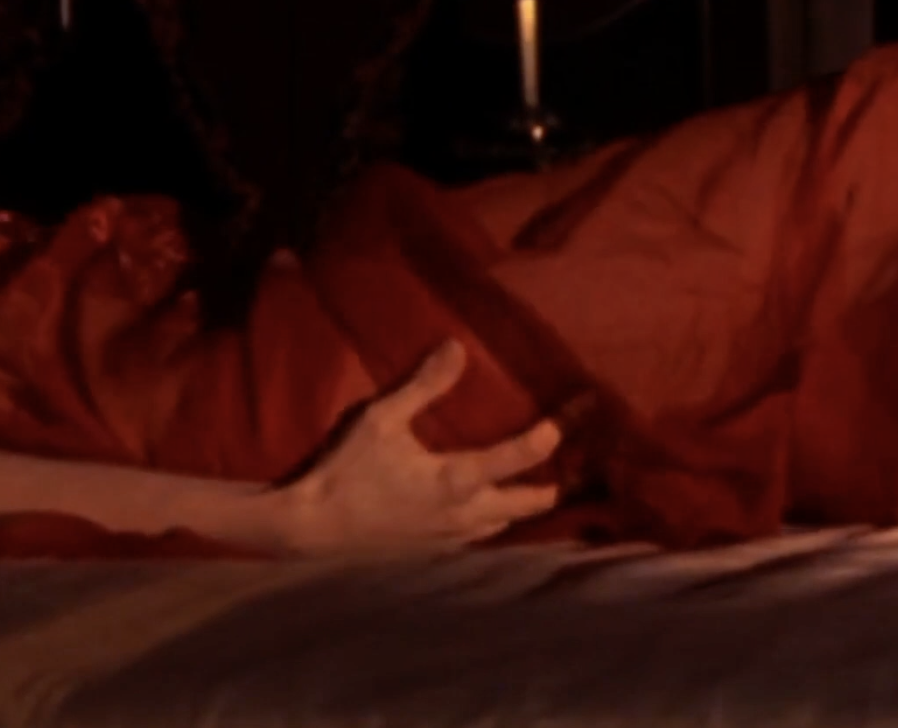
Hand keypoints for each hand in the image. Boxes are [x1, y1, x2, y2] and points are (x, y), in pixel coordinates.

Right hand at [271, 339, 562, 556]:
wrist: (316, 529)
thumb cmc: (348, 470)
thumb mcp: (381, 419)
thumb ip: (423, 385)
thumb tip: (457, 347)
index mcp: (456, 480)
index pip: (521, 457)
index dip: (554, 432)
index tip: (578, 409)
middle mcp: (466, 515)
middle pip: (533, 502)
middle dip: (560, 480)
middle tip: (582, 455)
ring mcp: (455, 538)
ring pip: (511, 523)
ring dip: (533, 501)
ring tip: (548, 476)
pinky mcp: (440, 550)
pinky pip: (487, 536)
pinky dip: (504, 517)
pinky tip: (498, 502)